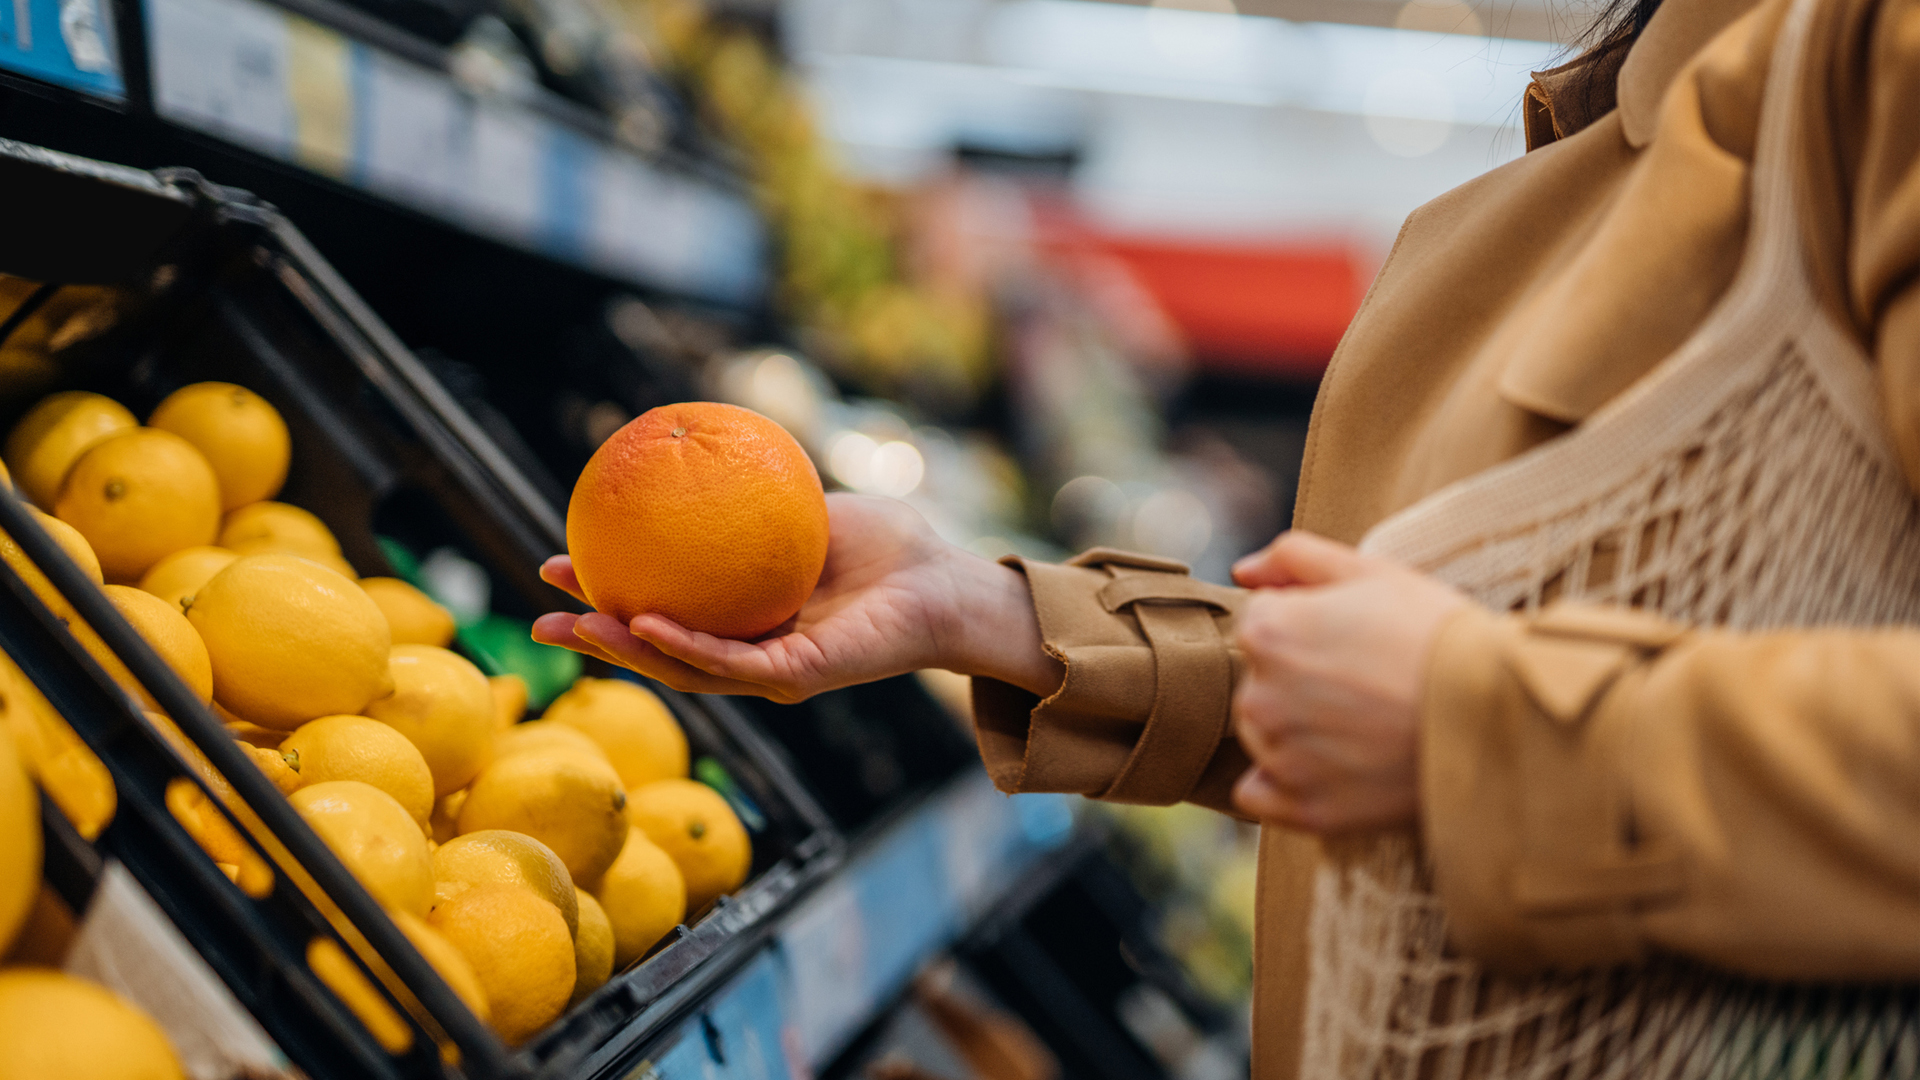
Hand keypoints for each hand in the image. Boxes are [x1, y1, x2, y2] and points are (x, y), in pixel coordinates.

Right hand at [531, 494, 1062, 702]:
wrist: (947, 580)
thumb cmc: (887, 545)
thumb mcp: (807, 507)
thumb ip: (755, 493)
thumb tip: (697, 445)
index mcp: (744, 619)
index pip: (662, 611)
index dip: (608, 596)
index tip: (562, 566)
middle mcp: (750, 654)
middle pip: (657, 650)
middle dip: (596, 638)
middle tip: (540, 617)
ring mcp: (772, 673)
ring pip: (682, 667)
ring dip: (624, 649)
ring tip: (574, 626)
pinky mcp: (800, 679)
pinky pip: (732, 665)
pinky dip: (685, 647)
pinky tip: (643, 623)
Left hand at [1227, 531, 1468, 833]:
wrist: (1501, 713)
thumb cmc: (1440, 636)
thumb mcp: (1372, 572)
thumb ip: (1294, 558)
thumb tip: (1244, 572)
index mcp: (1267, 633)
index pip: (1263, 624)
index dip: (1311, 626)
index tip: (1355, 639)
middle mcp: (1259, 698)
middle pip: (1261, 682)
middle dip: (1299, 680)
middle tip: (1367, 684)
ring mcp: (1283, 758)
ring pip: (1263, 736)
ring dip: (1298, 730)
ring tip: (1366, 726)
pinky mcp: (1308, 809)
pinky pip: (1261, 795)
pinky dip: (1287, 785)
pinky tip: (1333, 770)